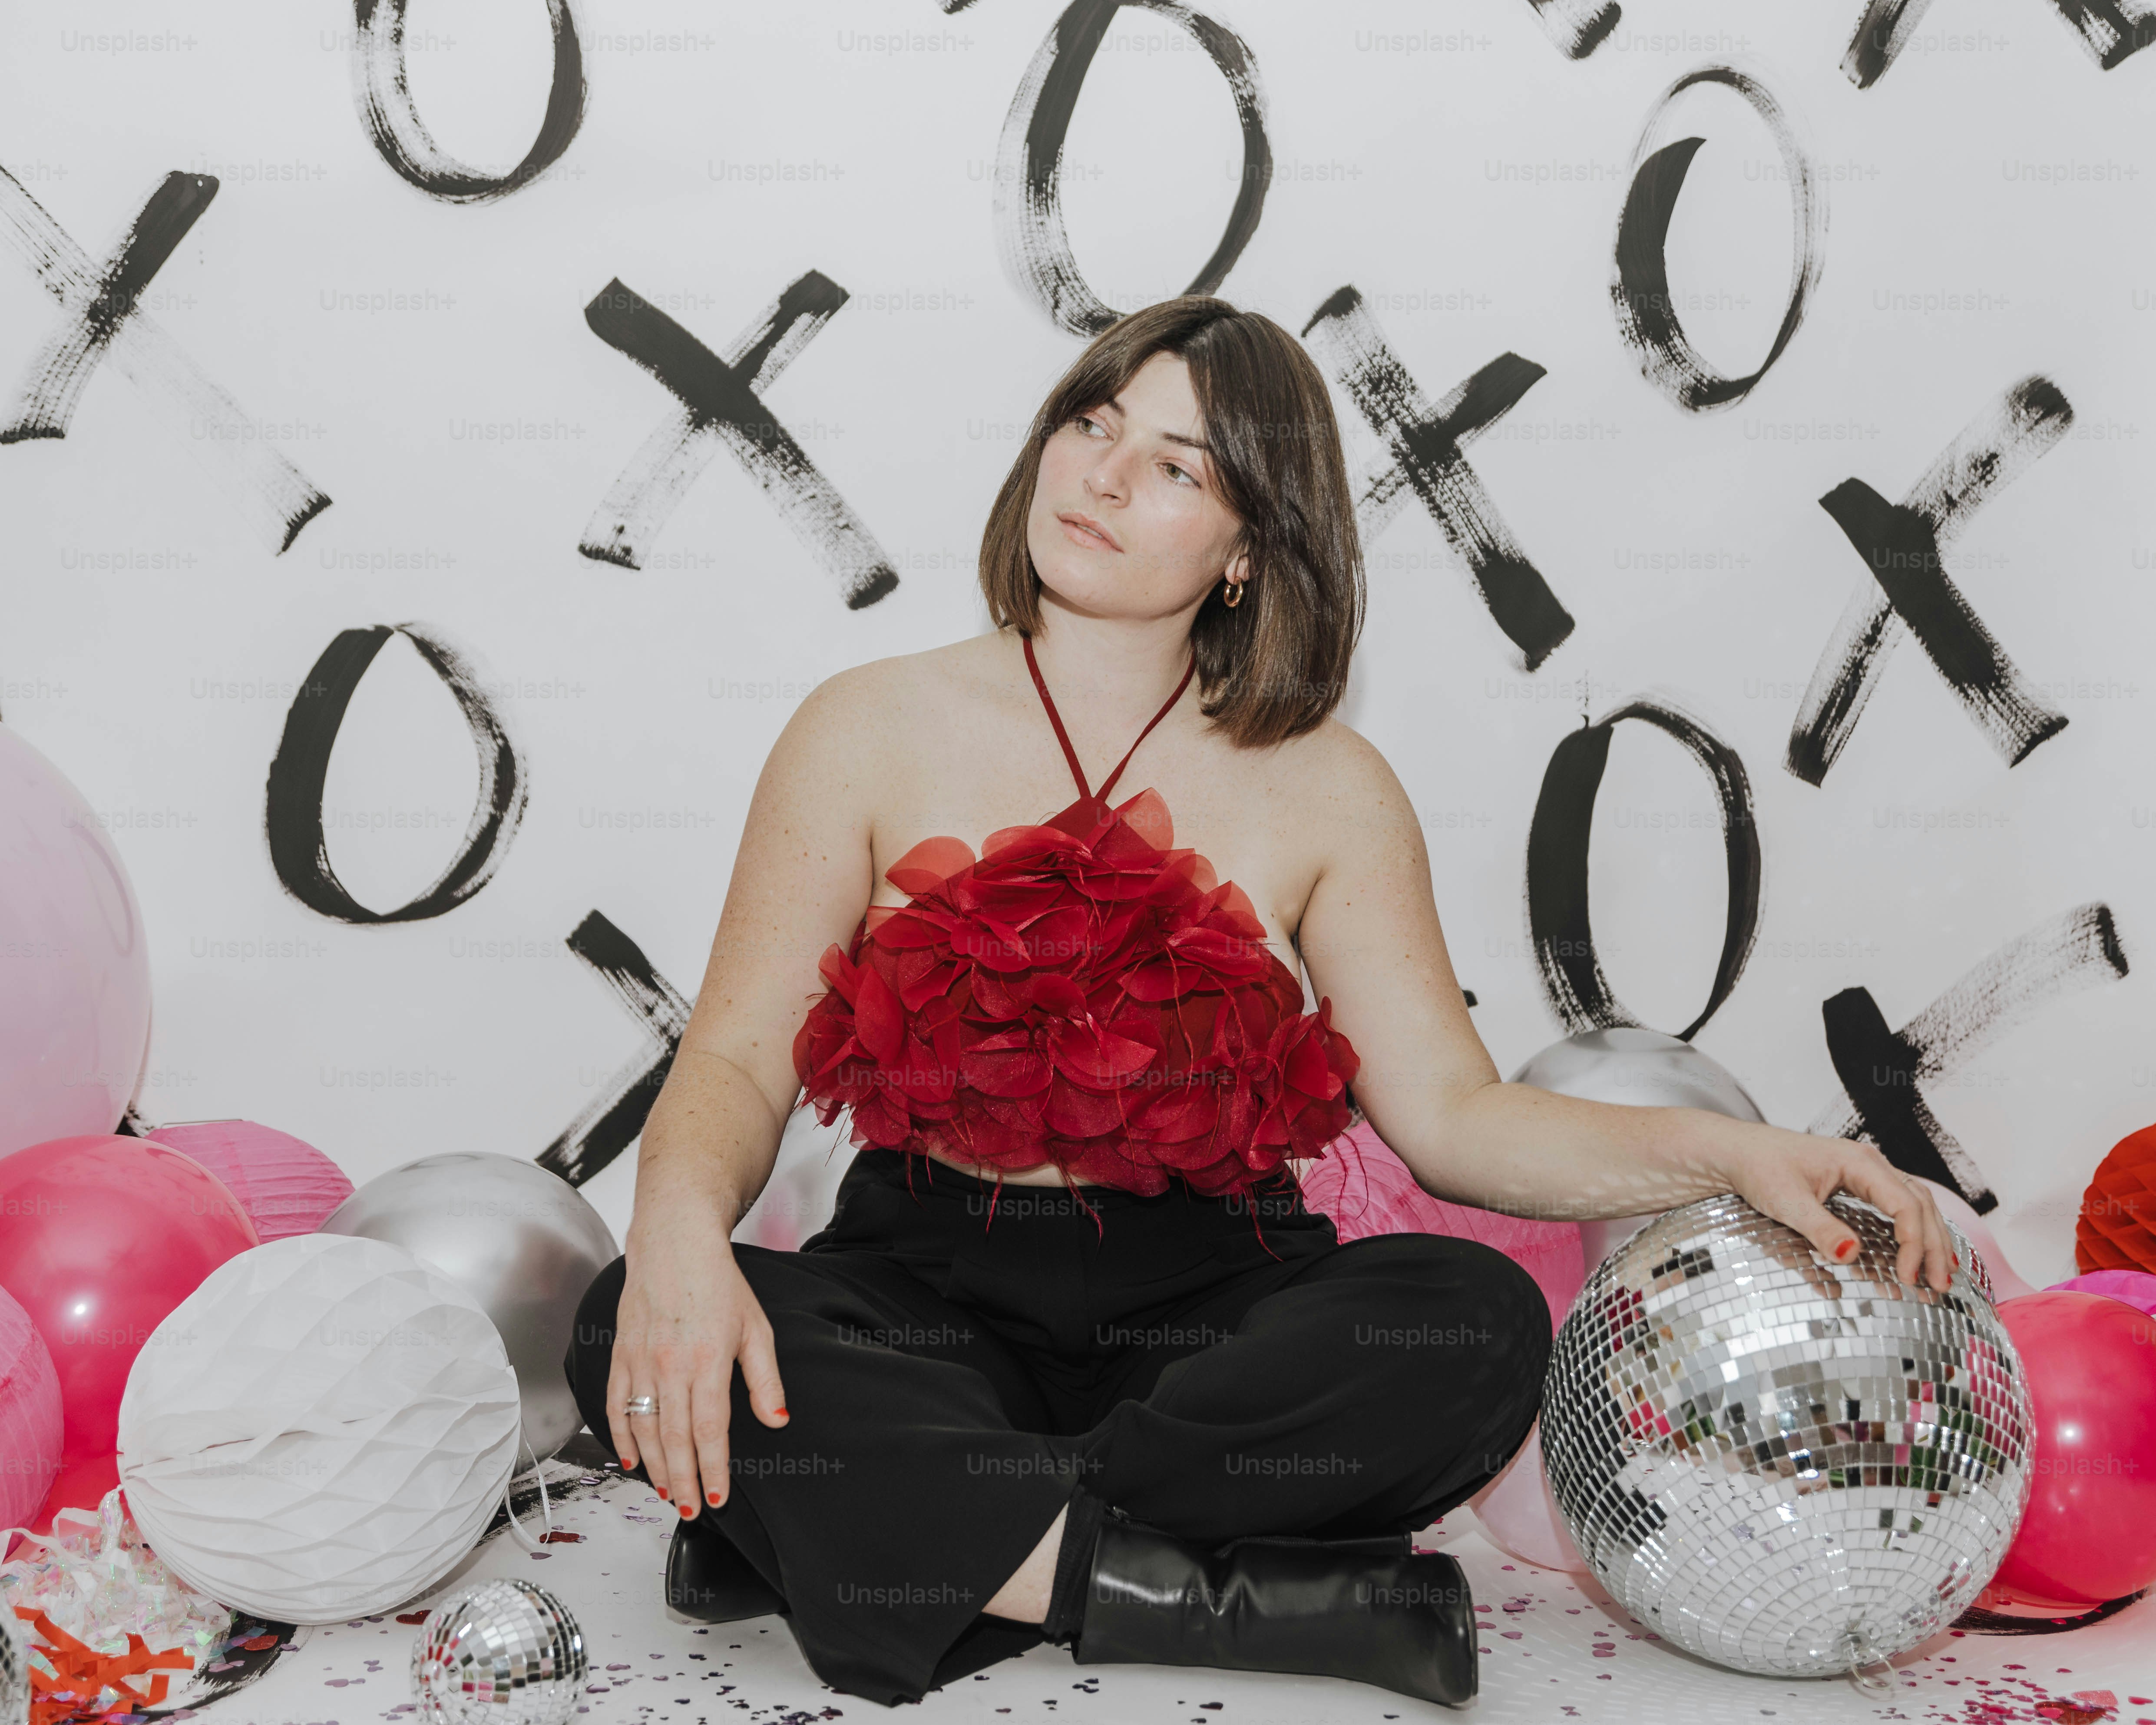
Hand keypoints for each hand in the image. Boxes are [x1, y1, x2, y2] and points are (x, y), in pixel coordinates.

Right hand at [607, 1207, 788, 1518]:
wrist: (674, 1244)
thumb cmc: (718, 1284)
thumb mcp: (756, 1328)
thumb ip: (766, 1379)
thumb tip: (778, 1420)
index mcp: (707, 1361)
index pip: (710, 1430)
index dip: (713, 1469)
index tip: (717, 1498)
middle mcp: (670, 1366)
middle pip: (675, 1439)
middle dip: (683, 1481)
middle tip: (689, 1511)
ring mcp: (640, 1362)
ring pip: (643, 1429)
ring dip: (654, 1467)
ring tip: (666, 1492)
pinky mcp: (621, 1355)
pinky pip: (616, 1405)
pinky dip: (621, 1437)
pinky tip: (632, 1459)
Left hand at [1718, 1131, 1956, 1292]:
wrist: (1734, 1152)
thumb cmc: (1757, 1167)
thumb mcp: (1784, 1200)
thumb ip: (1818, 1228)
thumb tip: (1851, 1254)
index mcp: (1859, 1162)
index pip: (1905, 1204)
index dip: (1913, 1244)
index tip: (1909, 1278)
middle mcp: (1869, 1165)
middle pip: (1919, 1206)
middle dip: (1933, 1247)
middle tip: (1940, 1286)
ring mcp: (1865, 1175)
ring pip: (1913, 1206)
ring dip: (1929, 1241)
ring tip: (1941, 1277)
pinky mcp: (1856, 1187)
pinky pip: (1894, 1210)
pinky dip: (1910, 1234)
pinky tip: (1917, 1259)